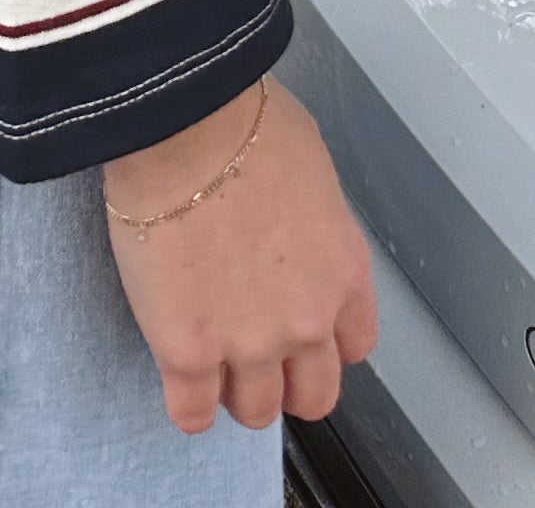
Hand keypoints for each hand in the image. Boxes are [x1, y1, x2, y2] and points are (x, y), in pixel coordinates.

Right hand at [104, 76, 377, 432]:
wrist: (188, 125)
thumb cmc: (246, 121)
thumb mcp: (310, 169)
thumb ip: (312, 221)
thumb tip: (287, 222)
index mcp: (344, 271)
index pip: (355, 345)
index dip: (323, 341)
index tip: (299, 329)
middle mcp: (308, 320)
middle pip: (313, 395)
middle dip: (286, 378)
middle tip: (254, 350)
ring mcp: (250, 344)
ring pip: (255, 411)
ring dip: (235, 390)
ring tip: (211, 360)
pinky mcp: (189, 352)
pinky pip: (192, 414)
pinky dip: (188, 405)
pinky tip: (179, 377)